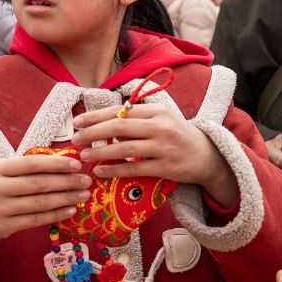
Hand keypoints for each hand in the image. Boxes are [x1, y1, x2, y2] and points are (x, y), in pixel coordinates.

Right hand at [0, 155, 90, 281]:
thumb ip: (23, 169)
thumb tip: (62, 162)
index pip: (31, 164)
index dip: (56, 164)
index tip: (77, 164)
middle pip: (39, 184)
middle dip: (67, 181)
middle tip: (86, 180)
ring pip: (40, 203)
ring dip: (66, 198)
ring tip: (83, 194)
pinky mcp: (3, 227)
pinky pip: (36, 220)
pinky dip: (56, 214)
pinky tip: (70, 210)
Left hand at [71, 103, 238, 206]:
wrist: (206, 156)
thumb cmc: (177, 136)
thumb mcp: (161, 120)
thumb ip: (136, 119)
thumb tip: (104, 124)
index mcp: (156, 111)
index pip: (120, 111)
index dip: (96, 116)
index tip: (77, 122)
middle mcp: (160, 126)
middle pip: (119, 126)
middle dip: (93, 133)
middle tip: (75, 139)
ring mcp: (163, 147)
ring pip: (124, 148)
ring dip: (100, 152)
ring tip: (83, 156)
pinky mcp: (165, 167)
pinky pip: (134, 168)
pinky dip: (115, 170)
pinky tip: (100, 171)